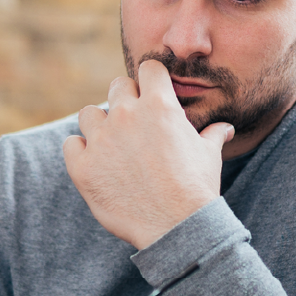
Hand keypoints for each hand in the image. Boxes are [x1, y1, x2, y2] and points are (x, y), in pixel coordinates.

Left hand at [63, 59, 233, 248]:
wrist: (176, 226)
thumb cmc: (196, 188)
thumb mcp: (209, 156)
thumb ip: (212, 135)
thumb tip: (225, 128)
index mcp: (160, 105)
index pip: (149, 69)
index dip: (153, 80)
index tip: (154, 95)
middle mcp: (127, 115)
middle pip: (117, 86)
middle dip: (126, 99)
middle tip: (135, 123)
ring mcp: (101, 140)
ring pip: (89, 114)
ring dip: (100, 125)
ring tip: (113, 145)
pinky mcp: (82, 166)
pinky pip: (70, 144)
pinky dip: (81, 151)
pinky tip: (97, 163)